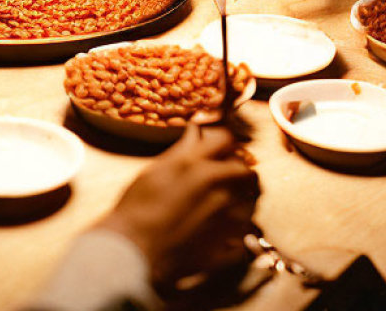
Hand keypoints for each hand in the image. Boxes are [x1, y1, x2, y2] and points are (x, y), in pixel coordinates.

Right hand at [98, 125, 258, 286]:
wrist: (134, 252)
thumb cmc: (136, 210)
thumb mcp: (154, 172)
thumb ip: (181, 151)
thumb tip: (195, 133)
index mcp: (196, 165)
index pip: (226, 140)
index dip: (223, 142)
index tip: (219, 148)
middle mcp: (218, 187)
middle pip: (245, 170)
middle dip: (237, 170)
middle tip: (223, 175)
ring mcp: (228, 218)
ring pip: (251, 200)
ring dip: (240, 198)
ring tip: (221, 203)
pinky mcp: (230, 245)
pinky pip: (245, 233)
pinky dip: (236, 230)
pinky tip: (219, 230)